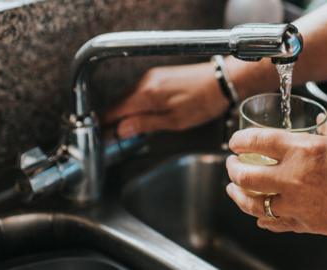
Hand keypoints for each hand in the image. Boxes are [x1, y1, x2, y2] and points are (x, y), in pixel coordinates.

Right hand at [105, 62, 228, 137]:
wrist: (222, 80)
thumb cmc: (204, 101)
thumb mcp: (175, 121)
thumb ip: (146, 124)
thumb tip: (122, 130)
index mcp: (147, 94)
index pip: (114, 110)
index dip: (106, 125)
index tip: (103, 137)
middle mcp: (145, 82)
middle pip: (119, 103)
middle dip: (115, 120)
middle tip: (115, 139)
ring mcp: (152, 76)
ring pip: (129, 97)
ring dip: (126, 113)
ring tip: (130, 130)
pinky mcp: (159, 75)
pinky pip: (140, 92)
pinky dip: (137, 104)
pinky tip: (145, 115)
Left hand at [226, 117, 326, 237]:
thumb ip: (325, 128)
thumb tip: (317, 128)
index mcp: (301, 150)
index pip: (255, 142)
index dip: (239, 140)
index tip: (235, 141)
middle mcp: (292, 179)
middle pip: (244, 176)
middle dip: (231, 168)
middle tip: (231, 163)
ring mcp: (297, 205)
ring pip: (252, 205)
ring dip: (237, 195)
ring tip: (233, 189)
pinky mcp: (306, 224)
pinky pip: (273, 224)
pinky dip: (261, 218)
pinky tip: (259, 214)